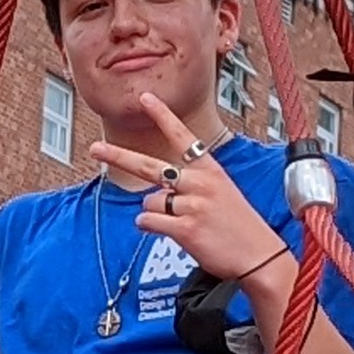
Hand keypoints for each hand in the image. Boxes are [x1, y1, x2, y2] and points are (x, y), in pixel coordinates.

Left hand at [92, 102, 284, 286]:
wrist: (259, 256)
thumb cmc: (239, 226)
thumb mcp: (223, 192)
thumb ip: (191, 185)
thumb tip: (156, 194)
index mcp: (210, 170)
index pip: (182, 136)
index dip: (162, 115)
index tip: (144, 98)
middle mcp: (199, 183)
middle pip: (149, 167)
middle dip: (118, 156)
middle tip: (94, 148)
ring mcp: (192, 205)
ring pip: (149, 201)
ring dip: (155, 213)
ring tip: (181, 222)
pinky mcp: (185, 229)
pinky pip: (148, 222)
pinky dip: (151, 227)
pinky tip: (171, 232)